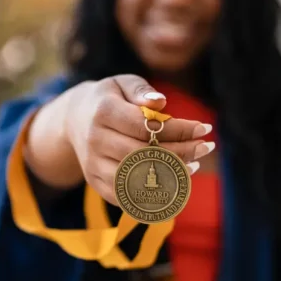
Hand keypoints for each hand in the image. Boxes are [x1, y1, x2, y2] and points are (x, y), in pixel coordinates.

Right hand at [64, 74, 213, 204]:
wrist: (74, 120)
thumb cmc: (109, 98)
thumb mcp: (123, 83)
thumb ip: (141, 91)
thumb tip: (160, 102)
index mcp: (102, 112)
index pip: (146, 127)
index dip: (179, 130)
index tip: (205, 128)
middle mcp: (95, 141)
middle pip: (144, 154)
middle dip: (181, 153)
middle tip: (206, 148)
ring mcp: (93, 165)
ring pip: (137, 179)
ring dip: (169, 176)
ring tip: (194, 166)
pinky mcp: (95, 183)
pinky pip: (127, 196)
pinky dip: (154, 193)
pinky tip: (175, 181)